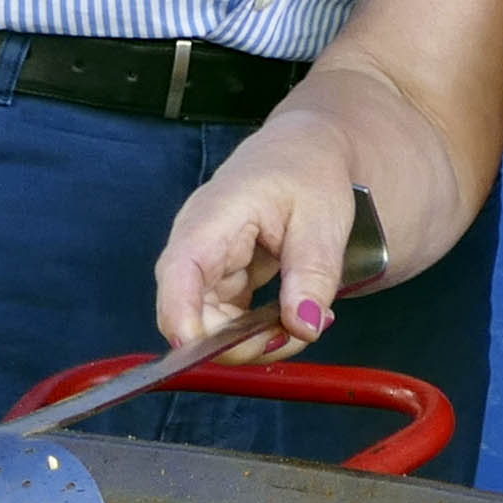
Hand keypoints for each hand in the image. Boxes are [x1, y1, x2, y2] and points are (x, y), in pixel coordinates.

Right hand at [153, 138, 349, 361]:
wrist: (304, 151)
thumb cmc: (308, 172)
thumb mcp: (322, 220)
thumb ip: (312, 275)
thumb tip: (303, 327)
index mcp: (214, 218)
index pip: (179, 273)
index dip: (181, 317)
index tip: (200, 352)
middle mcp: (197, 244)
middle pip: (189, 311)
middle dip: (234, 342)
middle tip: (291, 337)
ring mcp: (206, 263)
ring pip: (208, 322)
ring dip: (250, 339)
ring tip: (302, 322)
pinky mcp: (220, 277)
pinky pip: (226, 317)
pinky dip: (256, 329)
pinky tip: (291, 316)